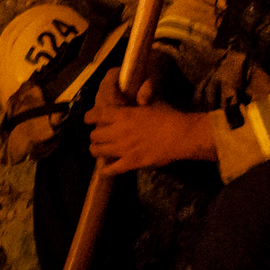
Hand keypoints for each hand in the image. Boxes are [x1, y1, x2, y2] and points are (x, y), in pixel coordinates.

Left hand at [84, 75, 215, 173]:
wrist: (181, 135)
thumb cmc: (168, 116)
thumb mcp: (151, 103)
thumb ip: (138, 102)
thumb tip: (136, 99)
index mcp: (122, 114)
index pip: (96, 115)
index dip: (89, 118)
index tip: (88, 119)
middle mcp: (118, 131)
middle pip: (94, 135)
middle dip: (94, 135)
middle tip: (99, 136)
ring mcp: (123, 148)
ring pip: (97, 151)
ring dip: (96, 150)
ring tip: (99, 150)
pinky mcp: (130, 163)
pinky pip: (111, 169)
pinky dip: (106, 170)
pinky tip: (104, 170)